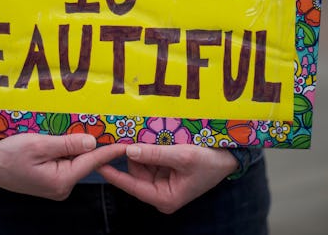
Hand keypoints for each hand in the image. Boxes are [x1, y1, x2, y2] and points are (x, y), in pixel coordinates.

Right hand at [0, 133, 126, 199]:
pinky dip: (69, 149)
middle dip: (96, 144)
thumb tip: (93, 142)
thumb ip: (67, 144)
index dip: (111, 149)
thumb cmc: (7, 154)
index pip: (92, 161)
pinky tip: (72, 136)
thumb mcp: (38, 144)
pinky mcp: (49, 178)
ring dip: (81, 145)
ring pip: (75, 160)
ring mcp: (55, 184)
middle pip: (85, 160)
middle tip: (112, 126)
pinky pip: (65, 161)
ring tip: (94, 127)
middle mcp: (61, 186)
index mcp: (61, 180)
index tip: (128, 141)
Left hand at [96, 144, 238, 213]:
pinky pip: (150, 158)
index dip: (113, 173)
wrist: (230, 157)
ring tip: (139, 131)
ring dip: (140, 148)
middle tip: (121, 134)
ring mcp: (163, 181)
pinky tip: (149, 134)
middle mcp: (161, 192)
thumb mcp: (182, 156)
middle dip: (130, 154)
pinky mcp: (166, 170)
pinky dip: (148, 147)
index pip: (132, 185)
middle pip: (135, 172)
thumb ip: (155, 153)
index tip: (97, 161)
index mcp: (164, 198)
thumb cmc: (210, 160)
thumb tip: (129, 150)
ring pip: (141, 163)